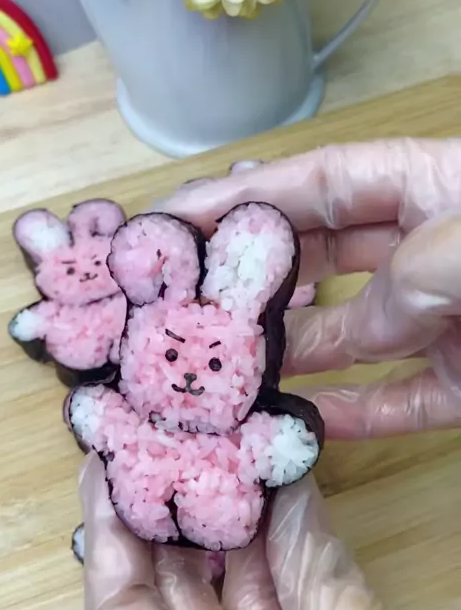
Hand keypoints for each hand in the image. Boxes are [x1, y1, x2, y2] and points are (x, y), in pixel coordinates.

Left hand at [81, 453, 460, 609]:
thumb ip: (318, 578)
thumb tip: (288, 490)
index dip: (107, 536)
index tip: (107, 467)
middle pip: (165, 590)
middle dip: (163, 514)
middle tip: (166, 442)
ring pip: (222, 585)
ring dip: (221, 522)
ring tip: (217, 451)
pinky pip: (274, 594)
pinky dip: (274, 544)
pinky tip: (277, 492)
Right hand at [160, 139, 460, 437]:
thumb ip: (405, 279)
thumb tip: (364, 331)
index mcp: (432, 187)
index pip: (319, 183)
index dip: (245, 199)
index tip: (175, 220)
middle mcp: (425, 252)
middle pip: (322, 256)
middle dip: (256, 275)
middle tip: (186, 299)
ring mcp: (442, 321)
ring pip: (349, 338)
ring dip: (287, 354)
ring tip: (221, 368)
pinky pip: (397, 404)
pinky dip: (350, 418)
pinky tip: (297, 426)